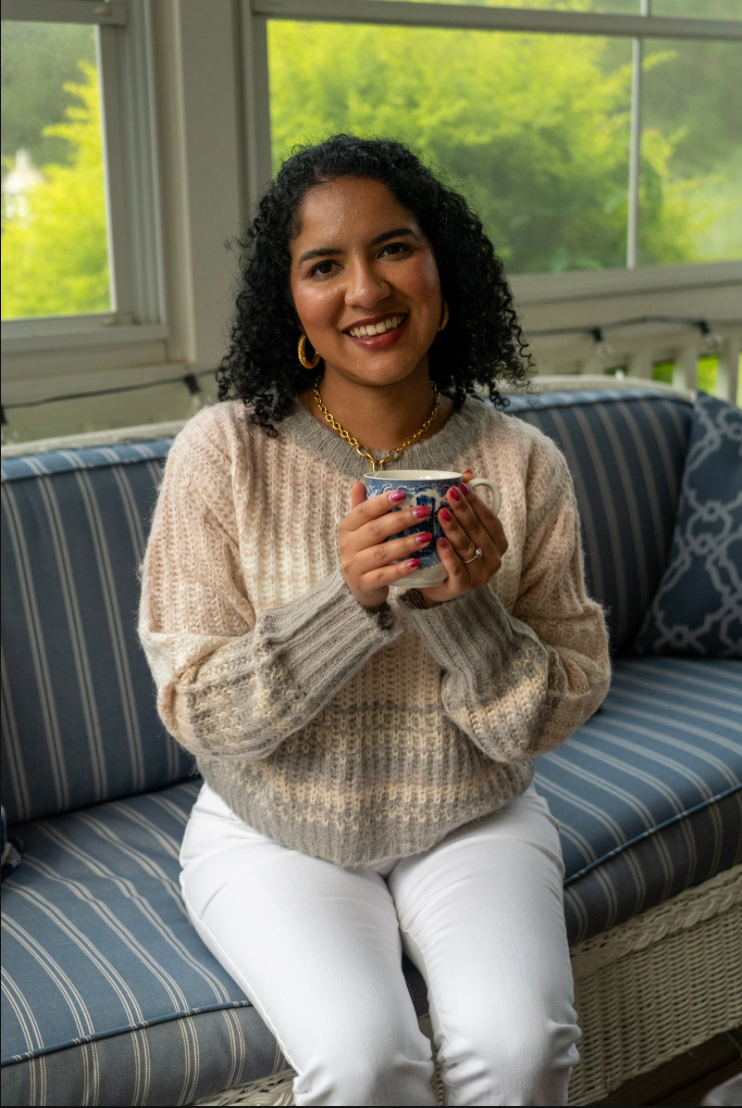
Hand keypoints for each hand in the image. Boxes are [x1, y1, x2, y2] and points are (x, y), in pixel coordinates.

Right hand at [340, 482, 433, 609]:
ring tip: (427, 537)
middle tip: (425, 511)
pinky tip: (417, 562)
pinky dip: (401, 569)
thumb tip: (360, 482)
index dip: (382, 502)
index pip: (363, 511)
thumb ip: (362, 508)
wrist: (356, 588)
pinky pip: (384, 576)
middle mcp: (348, 546)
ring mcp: (354, 566)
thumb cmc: (364, 553)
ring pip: (382, 553)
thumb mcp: (360, 530)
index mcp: (347, 527)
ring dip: (406, 544)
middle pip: (375, 530)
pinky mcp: (364, 584)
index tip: (403, 494)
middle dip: (401, 519)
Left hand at [421, 470, 507, 606]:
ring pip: (468, 548)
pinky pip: (457, 569)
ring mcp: (481, 575)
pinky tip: (438, 541)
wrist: (435, 583)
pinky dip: (448, 555)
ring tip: (441, 513)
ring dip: (454, 529)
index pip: (490, 519)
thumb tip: (468, 473)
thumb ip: (467, 503)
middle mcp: (494, 559)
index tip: (461, 487)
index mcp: (498, 542)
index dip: (476, 502)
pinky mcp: (464, 587)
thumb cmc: (451, 550)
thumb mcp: (460, 527)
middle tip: (449, 494)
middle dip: (464, 511)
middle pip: (478, 532)